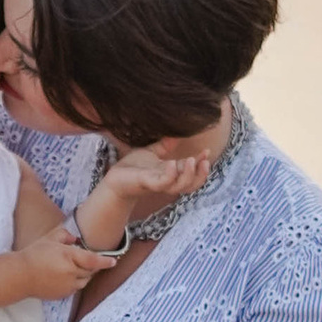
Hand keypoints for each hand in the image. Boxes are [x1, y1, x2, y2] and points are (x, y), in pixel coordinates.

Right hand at [16, 230, 111, 297]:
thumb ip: (65, 235)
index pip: (93, 260)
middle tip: (85, 259)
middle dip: (91, 265)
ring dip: (84, 274)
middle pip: (90, 271)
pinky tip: (64, 275)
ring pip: (84, 281)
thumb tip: (76, 239)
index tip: (113, 261)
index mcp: (68, 257)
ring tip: (72, 267)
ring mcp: (67, 285)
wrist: (21, 275)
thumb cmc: (34, 255)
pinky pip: (75, 288)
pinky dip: (75, 282)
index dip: (105, 261)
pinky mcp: (63, 294)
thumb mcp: (49, 239)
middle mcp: (70, 273)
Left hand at [77, 136, 221, 250]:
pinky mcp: (147, 184)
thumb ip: (164, 146)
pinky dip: (170, 175)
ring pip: (180, 186)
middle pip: (191, 183)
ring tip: (193, 161)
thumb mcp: (151, 153)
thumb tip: (175, 135)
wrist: (114, 179)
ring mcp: (158, 184)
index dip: (201, 163)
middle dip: (201, 174)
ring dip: (189, 175)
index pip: (191, 171)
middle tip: (205, 161)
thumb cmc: (132, 168)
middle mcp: (168, 181)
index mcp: (171, 174)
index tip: (207, 151)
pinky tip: (172, 163)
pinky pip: (163, 183)